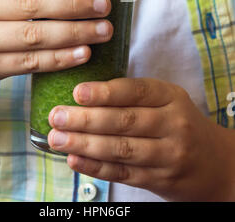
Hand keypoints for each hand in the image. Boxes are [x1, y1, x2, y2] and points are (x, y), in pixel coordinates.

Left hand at [48, 78, 234, 200]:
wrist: (215, 163)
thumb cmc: (180, 123)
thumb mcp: (167, 100)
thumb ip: (134, 96)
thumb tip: (84, 95)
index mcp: (171, 97)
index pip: (136, 92)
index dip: (105, 92)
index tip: (77, 93)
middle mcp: (172, 124)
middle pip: (124, 121)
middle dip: (85, 119)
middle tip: (56, 116)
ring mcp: (168, 155)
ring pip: (121, 149)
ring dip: (84, 144)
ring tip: (57, 138)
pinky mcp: (160, 180)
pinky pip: (123, 173)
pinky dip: (96, 167)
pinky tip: (75, 159)